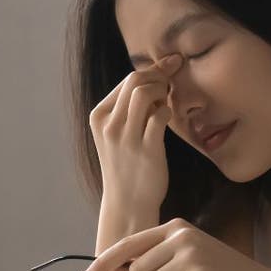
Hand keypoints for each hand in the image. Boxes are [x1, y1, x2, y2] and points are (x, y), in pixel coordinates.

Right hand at [89, 53, 183, 211]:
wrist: (128, 203)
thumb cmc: (127, 165)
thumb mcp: (117, 134)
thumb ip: (128, 108)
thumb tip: (154, 78)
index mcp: (99, 116)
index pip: (126, 80)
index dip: (152, 71)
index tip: (170, 67)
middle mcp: (109, 125)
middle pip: (135, 80)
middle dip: (159, 76)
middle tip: (171, 85)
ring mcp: (126, 138)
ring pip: (144, 93)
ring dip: (163, 91)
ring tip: (167, 102)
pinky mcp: (146, 149)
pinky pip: (160, 116)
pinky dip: (168, 111)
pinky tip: (169, 118)